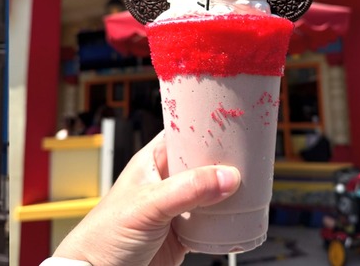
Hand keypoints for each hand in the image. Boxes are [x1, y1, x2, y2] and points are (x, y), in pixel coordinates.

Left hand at [52, 132, 240, 265]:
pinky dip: (227, 221)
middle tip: (252, 158)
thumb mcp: (148, 205)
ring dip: (229, 192)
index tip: (232, 125)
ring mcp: (176, 209)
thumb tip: (226, 176)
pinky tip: (240, 217)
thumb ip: (186, 190)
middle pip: (203, 164)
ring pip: (211, 193)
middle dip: (225, 162)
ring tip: (254, 185)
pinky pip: (213, 224)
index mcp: (151, 162)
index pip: (183, 135)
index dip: (205, 128)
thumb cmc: (106, 234)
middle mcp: (165, 182)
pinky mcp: (184, 234)